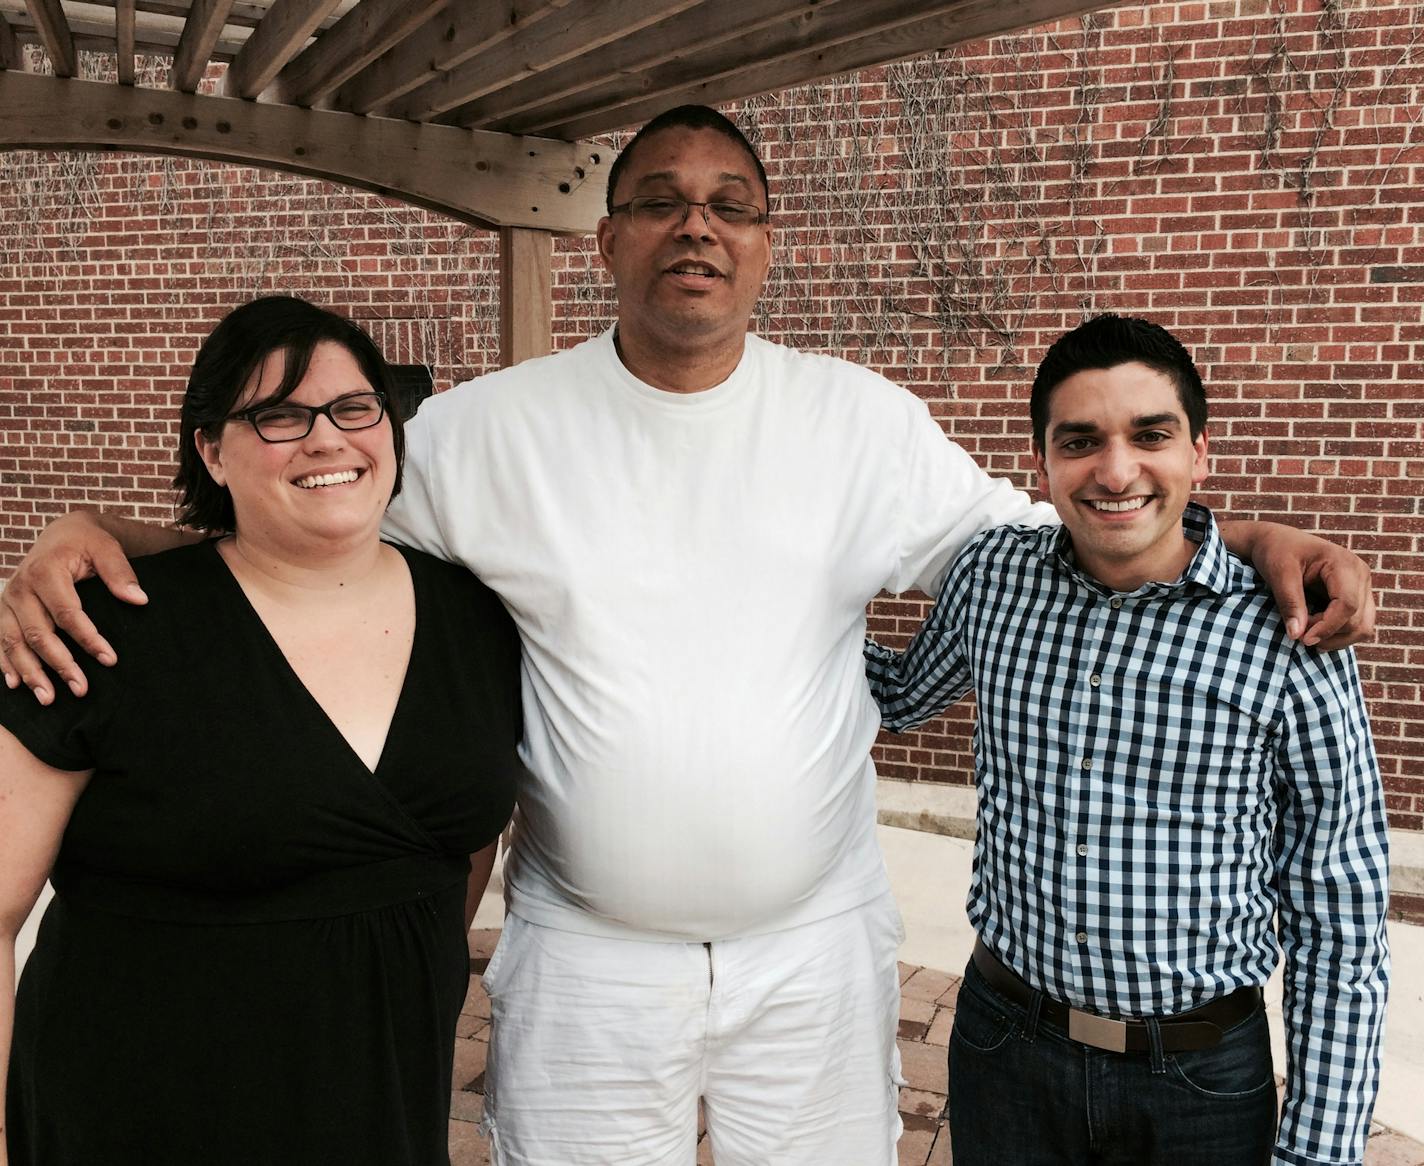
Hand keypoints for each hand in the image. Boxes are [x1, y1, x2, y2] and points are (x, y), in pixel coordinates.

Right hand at [0, 512, 146, 702]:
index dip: (88, 639)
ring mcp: (8, 600)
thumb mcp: (107, 548)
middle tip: (81, 690)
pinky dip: (5, 663)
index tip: (110, 660)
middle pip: (37, 634)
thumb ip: (120, 573)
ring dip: (30, 673)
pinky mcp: (3, 610)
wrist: (60, 534)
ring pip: (13, 642)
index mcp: (45, 572)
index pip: (67, 614)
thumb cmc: (87, 543)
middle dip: (59, 665)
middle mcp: (20, 587)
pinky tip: (16, 685)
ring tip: (49, 699)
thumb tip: (139, 600)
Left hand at [1242, 522, 1374, 649]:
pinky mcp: (1357, 596)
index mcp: (1344, 563)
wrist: (1277, 540)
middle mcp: (1360, 574)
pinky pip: (1357, 624)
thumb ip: (1289, 603)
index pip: (1347, 605)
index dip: (1327, 627)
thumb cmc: (1276, 551)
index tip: (1302, 639)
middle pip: (1357, 619)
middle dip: (1328, 633)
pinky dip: (1338, 634)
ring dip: (1336, 638)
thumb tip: (1297, 635)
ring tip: (1306, 636)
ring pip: (1362, 626)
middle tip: (1298, 633)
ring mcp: (1362, 586)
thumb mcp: (1278, 573)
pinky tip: (1315, 632)